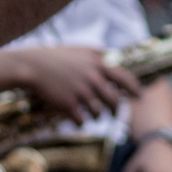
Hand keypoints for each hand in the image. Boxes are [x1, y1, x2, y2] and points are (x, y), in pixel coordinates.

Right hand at [17, 46, 140, 122]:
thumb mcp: (78, 50)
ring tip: (94, 115)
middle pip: (114, 101)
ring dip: (98, 116)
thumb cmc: (55, 57)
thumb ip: (97, 53)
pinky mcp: (68, 104)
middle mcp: (92, 78)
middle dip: (115, 109)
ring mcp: (80, 92)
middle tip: (114, 112)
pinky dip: (81, 121)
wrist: (31, 66)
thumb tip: (113, 55)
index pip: (124, 78)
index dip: (134, 88)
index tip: (139, 96)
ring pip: (99, 113)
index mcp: (97, 64)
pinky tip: (77, 118)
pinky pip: (82, 121)